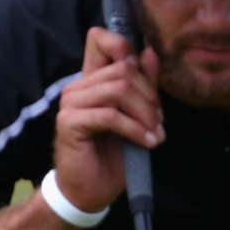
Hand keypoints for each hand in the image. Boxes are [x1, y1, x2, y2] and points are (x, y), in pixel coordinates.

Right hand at [50, 26, 163, 214]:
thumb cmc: (114, 153)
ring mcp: (71, 103)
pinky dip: (135, 129)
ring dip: (145, 114)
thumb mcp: (138, 115)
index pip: (99, 39)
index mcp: (93, 80)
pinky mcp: (70, 123)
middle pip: (123, 69)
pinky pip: (110, 116)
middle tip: (159, 122)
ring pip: (119, 90)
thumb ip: (143, 84)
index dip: (123, 45)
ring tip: (155, 134)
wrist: (92, 190)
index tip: (144, 71)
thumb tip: (149, 52)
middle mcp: (79, 86)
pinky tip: (148, 143)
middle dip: (150, 96)